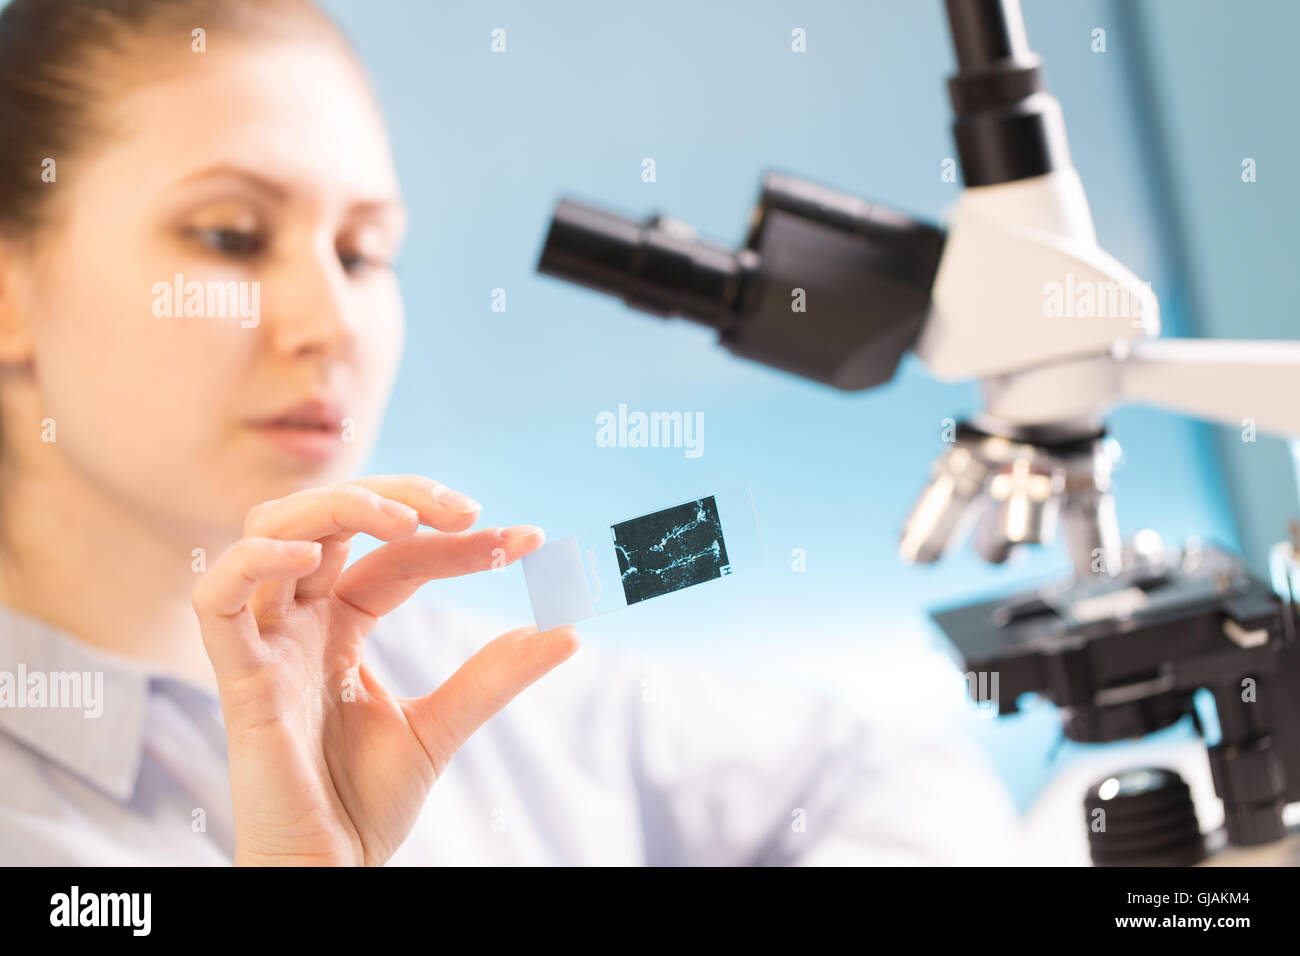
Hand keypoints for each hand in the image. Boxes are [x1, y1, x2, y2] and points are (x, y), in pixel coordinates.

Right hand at [191, 475, 577, 865]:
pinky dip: (254, 561)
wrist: (329, 872)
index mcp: (340, 624)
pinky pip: (217, 600)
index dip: (459, 542)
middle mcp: (300, 621)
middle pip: (333, 518)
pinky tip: (311, 554)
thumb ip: (494, 675)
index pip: (397, 554)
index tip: (531, 542)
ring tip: (405, 522)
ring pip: (270, 530)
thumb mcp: (442, 725)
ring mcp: (265, 644)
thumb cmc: (365, 804)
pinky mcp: (238, 680)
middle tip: (469, 511)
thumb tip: (568, 631)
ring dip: (336, 506)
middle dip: (399, 497)